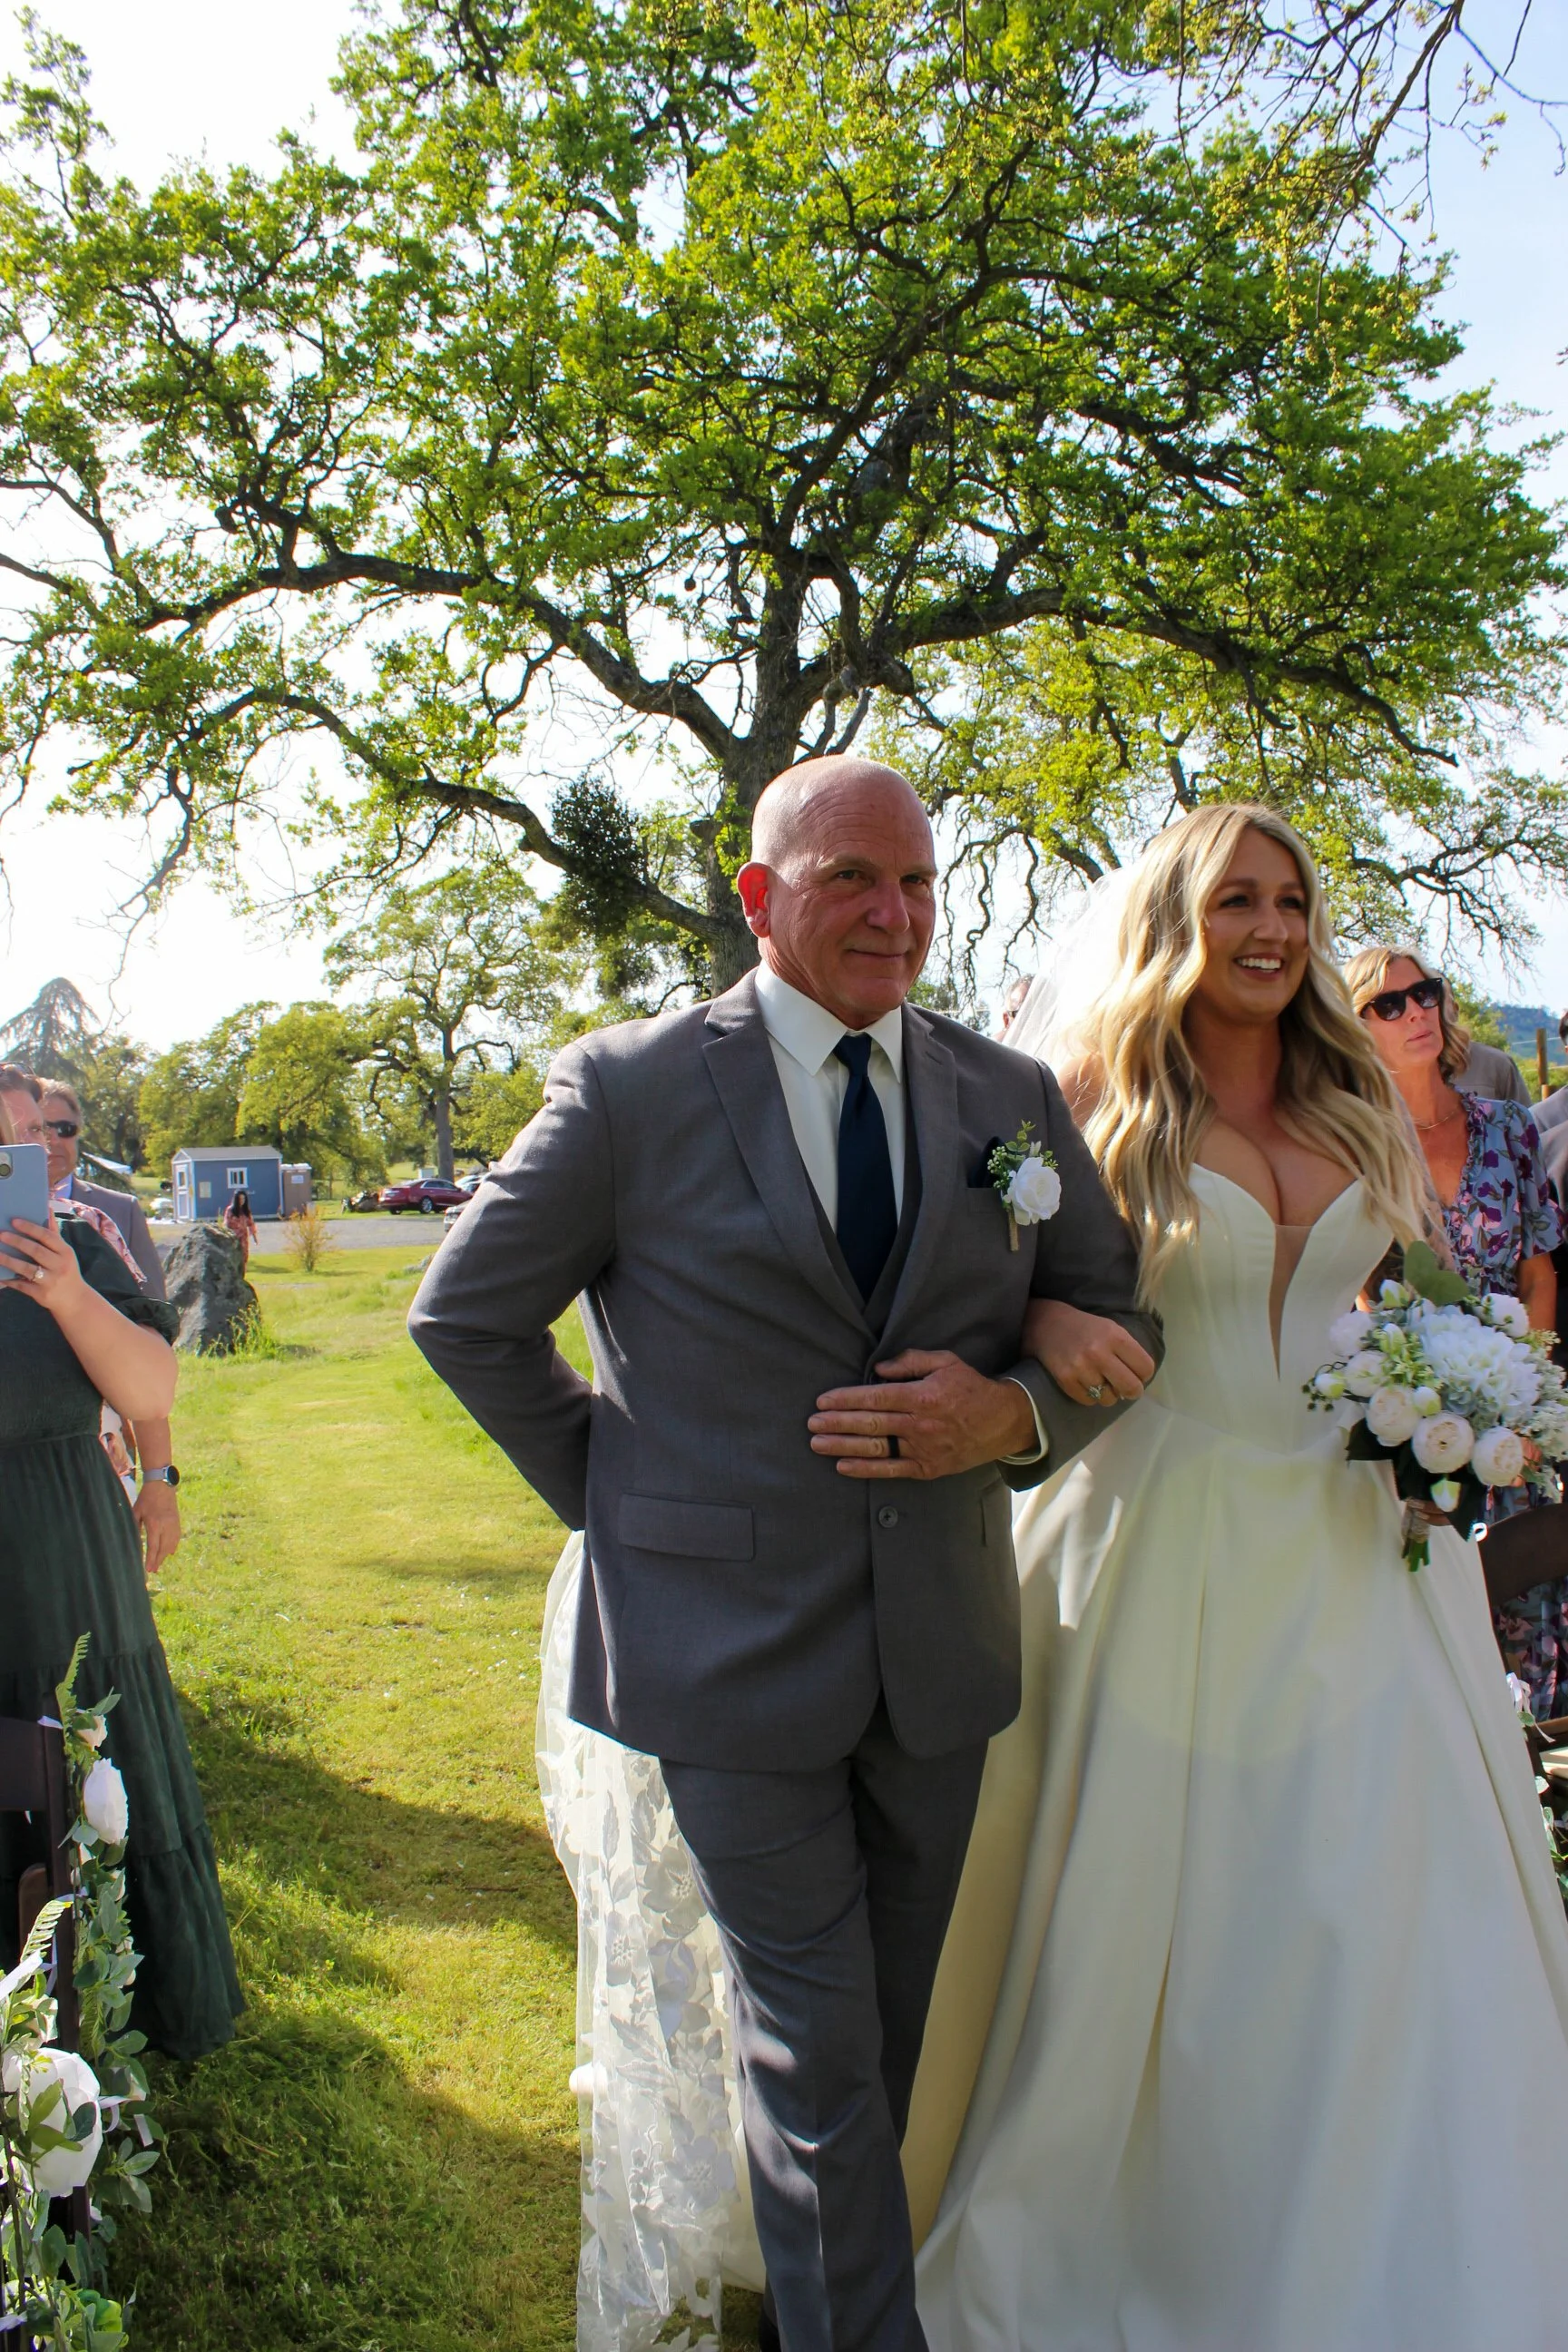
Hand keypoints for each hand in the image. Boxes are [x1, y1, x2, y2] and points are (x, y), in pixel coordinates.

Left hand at [0, 1214, 86, 1317]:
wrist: (74, 1299)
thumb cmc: (66, 1270)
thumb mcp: (65, 1252)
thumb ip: (53, 1232)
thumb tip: (47, 1208)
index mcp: (65, 1252)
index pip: (47, 1237)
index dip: (30, 1228)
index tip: (14, 1221)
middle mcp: (60, 1266)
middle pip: (36, 1251)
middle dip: (17, 1242)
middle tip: (1, 1234)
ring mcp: (50, 1281)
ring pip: (27, 1269)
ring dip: (9, 1261)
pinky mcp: (41, 1294)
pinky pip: (22, 1285)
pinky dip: (10, 1281)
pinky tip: (0, 1276)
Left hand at [133, 1480, 181, 1575]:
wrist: (162, 1484)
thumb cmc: (146, 1498)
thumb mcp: (136, 1512)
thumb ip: (135, 1527)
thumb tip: (133, 1542)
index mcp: (155, 1523)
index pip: (153, 1546)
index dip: (151, 1559)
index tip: (148, 1569)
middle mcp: (166, 1525)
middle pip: (164, 1548)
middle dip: (158, 1561)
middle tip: (153, 1570)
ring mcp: (174, 1523)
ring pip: (172, 1544)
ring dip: (165, 1555)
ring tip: (159, 1563)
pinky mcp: (177, 1521)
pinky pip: (176, 1538)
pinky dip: (173, 1546)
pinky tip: (170, 1552)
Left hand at [809, 1349, 1036, 1479]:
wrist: (1003, 1422)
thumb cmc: (971, 1388)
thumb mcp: (945, 1362)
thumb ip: (910, 1362)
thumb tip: (877, 1369)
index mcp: (922, 1396)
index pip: (876, 1398)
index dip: (847, 1400)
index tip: (823, 1401)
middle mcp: (920, 1424)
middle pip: (870, 1424)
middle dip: (837, 1424)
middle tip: (811, 1423)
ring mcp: (923, 1449)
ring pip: (876, 1448)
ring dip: (843, 1446)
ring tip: (817, 1444)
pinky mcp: (928, 1468)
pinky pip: (891, 1470)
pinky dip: (866, 1469)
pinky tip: (843, 1465)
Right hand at [1022, 1297, 1155, 1407]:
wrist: (1048, 1325)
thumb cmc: (1087, 1329)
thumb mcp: (1112, 1329)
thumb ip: (1129, 1351)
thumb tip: (1141, 1380)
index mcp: (1115, 1336)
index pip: (1145, 1368)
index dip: (1144, 1375)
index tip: (1138, 1375)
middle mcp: (1099, 1352)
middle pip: (1131, 1387)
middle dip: (1132, 1392)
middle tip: (1127, 1390)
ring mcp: (1081, 1367)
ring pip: (1109, 1399)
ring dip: (1109, 1394)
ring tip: (1102, 1382)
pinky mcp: (1066, 1379)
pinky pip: (1089, 1401)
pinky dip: (1091, 1396)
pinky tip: (1086, 1383)